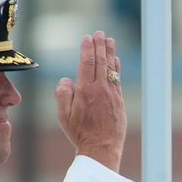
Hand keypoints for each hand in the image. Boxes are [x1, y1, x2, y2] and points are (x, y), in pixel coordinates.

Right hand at [54, 31, 126, 171]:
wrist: (101, 148)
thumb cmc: (80, 133)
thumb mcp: (63, 115)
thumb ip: (62, 94)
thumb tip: (67, 79)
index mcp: (85, 91)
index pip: (86, 63)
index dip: (87, 49)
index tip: (88, 37)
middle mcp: (100, 90)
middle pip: (100, 62)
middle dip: (100, 46)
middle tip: (100, 33)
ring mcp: (112, 95)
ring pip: (111, 69)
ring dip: (110, 53)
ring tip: (110, 40)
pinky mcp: (119, 102)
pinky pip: (117, 80)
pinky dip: (116, 68)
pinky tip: (115, 61)